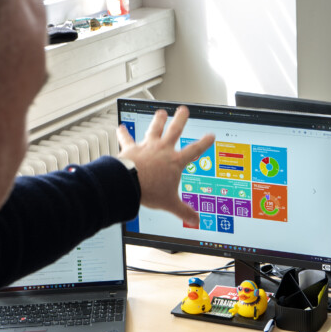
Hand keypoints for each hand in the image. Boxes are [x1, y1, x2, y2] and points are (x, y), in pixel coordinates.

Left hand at [116, 106, 213, 224]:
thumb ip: (183, 211)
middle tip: (183, 110)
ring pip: (154, 129)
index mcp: (175, 162)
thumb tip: (195, 221)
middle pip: (174, 130)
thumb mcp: (170, 203)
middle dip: (180, 119)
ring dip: (158, 120)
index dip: (204, 142)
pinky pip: (127, 139)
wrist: (129, 184)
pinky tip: (120, 127)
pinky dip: (123, 133)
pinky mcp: (131, 148)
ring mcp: (147, 147)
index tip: (210, 135)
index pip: (194, 150)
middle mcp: (162, 150)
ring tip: (161, 112)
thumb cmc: (150, 191)